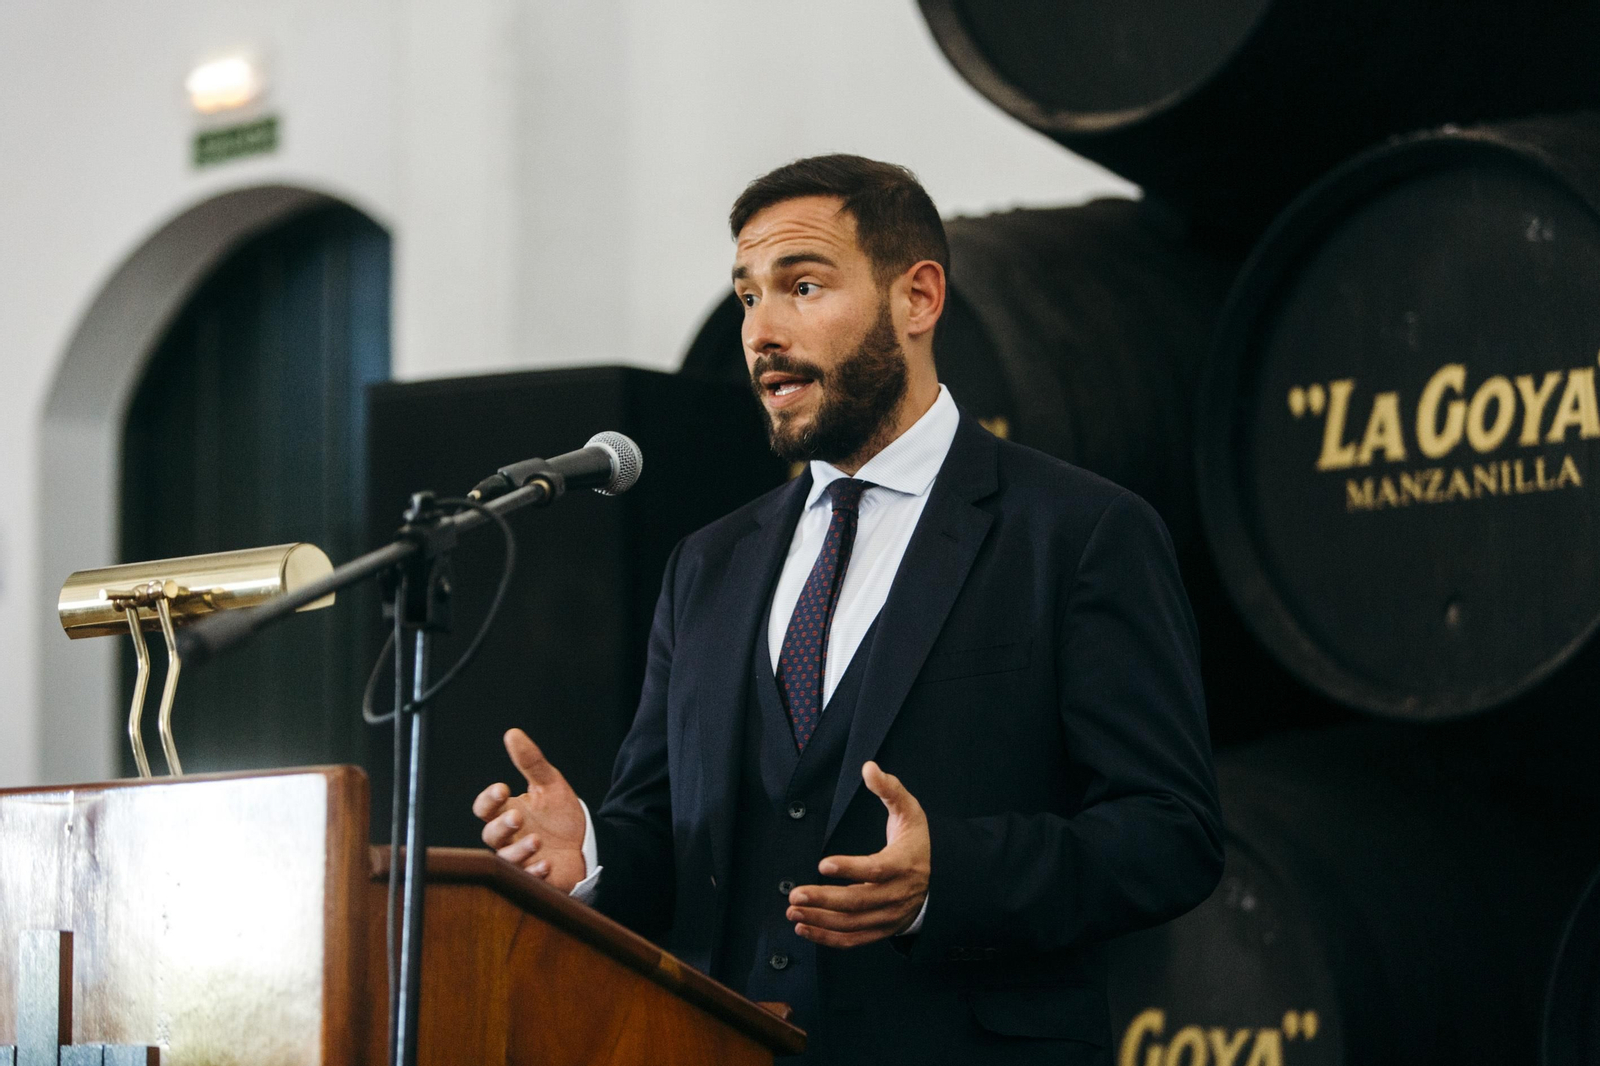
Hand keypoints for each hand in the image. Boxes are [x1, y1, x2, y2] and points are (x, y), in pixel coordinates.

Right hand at [472, 728, 587, 890]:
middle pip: (490, 834)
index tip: (503, 788)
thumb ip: (530, 762)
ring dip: (518, 850)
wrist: (587, 842)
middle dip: (501, 826)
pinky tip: (546, 863)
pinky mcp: (535, 878)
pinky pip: (528, 879)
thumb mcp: (550, 784)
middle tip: (517, 817)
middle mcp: (509, 837)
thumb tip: (513, 734)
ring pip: (506, 859)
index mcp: (507, 812)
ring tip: (536, 839)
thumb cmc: (561, 814)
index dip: (489, 799)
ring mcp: (521, 859)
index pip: (485, 807)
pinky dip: (535, 872)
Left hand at [786, 761, 930, 948]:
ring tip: (793, 910)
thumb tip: (869, 767)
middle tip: (795, 893)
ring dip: (820, 920)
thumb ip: (890, 789)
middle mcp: (897, 895)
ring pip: (852, 924)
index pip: (876, 870)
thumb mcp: (910, 812)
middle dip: (824, 899)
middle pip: (858, 902)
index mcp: (904, 865)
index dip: (850, 869)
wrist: (940, 880)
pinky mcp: (881, 930)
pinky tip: (803, 927)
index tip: (823, 863)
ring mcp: (889, 916)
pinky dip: (826, 938)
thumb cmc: (917, 842)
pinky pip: (853, 939)